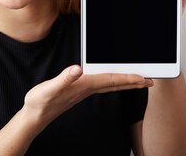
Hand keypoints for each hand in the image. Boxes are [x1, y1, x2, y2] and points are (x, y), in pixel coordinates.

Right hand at [21, 65, 153, 130]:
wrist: (35, 115)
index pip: (110, 81)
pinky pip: (101, 85)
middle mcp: (86, 89)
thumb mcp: (49, 89)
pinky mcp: (79, 91)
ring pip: (110, 85)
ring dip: (125, 82)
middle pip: (115, 85)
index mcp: (83, 86)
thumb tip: (77, 69)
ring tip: (138, 80)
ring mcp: (83, 92)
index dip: (127, 78)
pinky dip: (112, 81)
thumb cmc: (40, 102)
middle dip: (133, 83)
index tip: (144, 77)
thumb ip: (64, 79)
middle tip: (150, 80)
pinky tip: (112, 80)